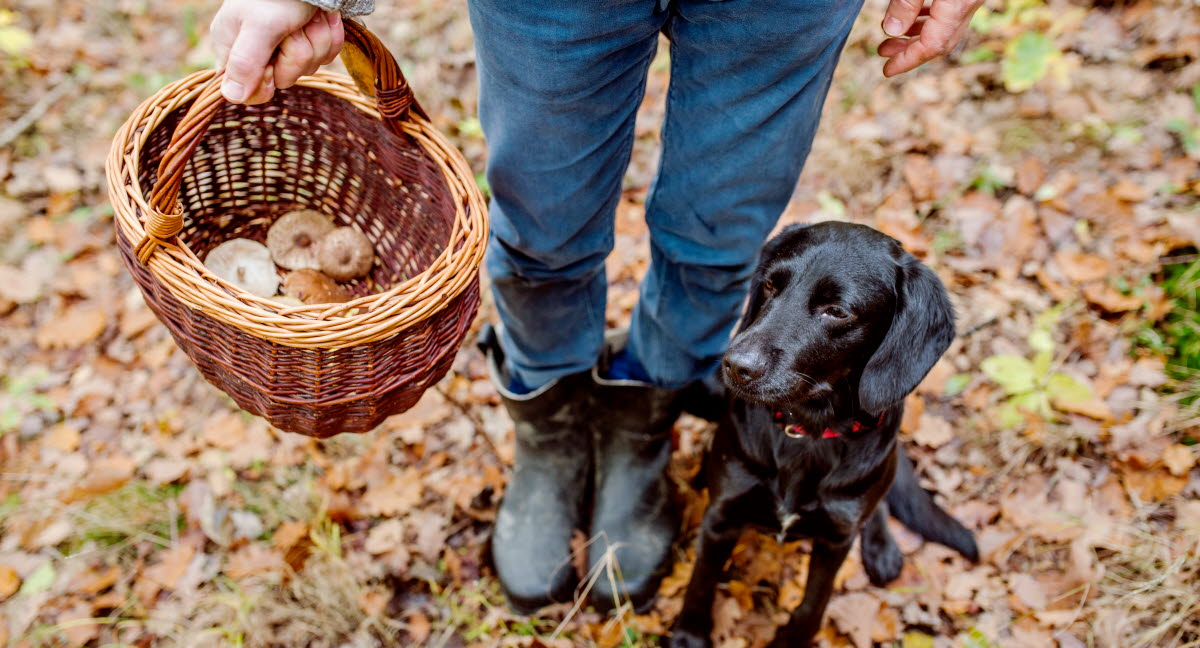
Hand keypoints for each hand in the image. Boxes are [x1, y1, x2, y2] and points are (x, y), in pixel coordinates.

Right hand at [210, 0, 344, 103]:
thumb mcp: (259, 27)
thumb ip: (245, 62)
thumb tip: (232, 97)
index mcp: (233, 48)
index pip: (248, 92)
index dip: (265, 82)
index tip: (271, 63)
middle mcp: (258, 50)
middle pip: (285, 79)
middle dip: (297, 53)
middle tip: (293, 28)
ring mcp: (286, 47)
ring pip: (310, 66)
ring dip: (316, 39)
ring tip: (306, 17)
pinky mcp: (310, 41)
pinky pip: (326, 54)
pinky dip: (329, 35)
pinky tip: (321, 17)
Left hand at [878, 0, 983, 76]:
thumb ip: (906, 4)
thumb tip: (892, 30)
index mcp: (959, 4)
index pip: (933, 45)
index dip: (907, 60)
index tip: (887, 70)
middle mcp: (971, 3)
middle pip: (942, 40)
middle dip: (911, 51)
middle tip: (884, 52)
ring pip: (947, 27)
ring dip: (919, 34)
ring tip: (894, 35)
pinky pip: (951, 12)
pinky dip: (931, 19)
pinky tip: (914, 16)